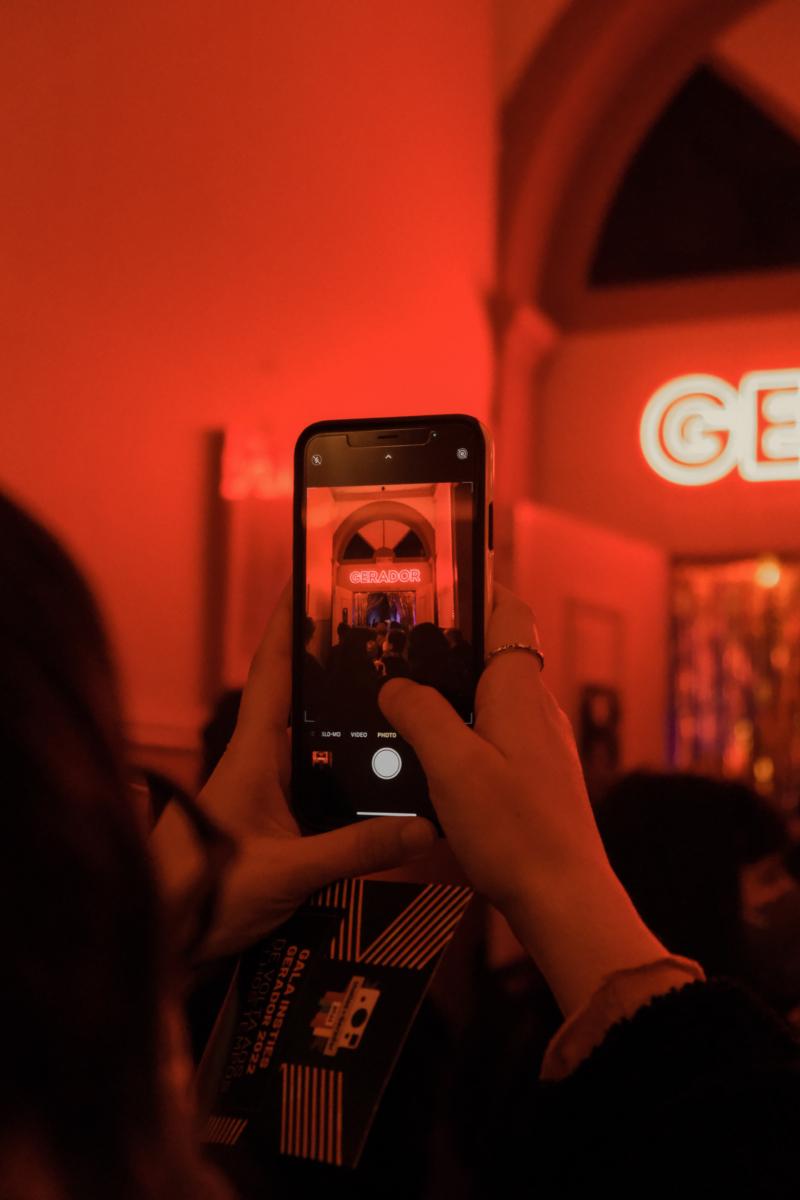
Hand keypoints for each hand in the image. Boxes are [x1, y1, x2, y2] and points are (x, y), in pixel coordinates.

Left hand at [152, 582, 436, 960]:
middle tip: (381, 633)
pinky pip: (317, 778)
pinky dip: (346, 766)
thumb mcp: (289, 870)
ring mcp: (265, 787)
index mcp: (253, 750)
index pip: (274, 670)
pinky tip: (381, 772)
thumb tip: (426, 828)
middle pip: (299, 695)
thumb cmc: (206, 891)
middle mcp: (259, 758)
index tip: (310, 580)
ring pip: (312, 738)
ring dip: (344, 717)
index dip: (289, 622)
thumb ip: (357, 849)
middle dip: (333, 661)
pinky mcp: (273, 818)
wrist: (166, 937)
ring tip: (395, 693)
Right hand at [378, 584, 666, 1014]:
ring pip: (490, 698)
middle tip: (396, 644)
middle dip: (448, 645)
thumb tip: (394, 687)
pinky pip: (494, 735)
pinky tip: (430, 759)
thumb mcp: (452, 767)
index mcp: (518, 690)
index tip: (440, 576)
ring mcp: (540, 743)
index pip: (508, 612)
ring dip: (451, 694)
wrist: (564, 898)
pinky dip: (462, 732)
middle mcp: (535, 708)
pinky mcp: (535, 777)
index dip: (477, 588)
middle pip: (493, 654)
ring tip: (401, 700)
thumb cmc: (515, 831)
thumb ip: (420, 716)